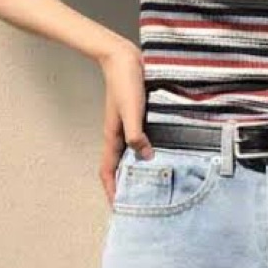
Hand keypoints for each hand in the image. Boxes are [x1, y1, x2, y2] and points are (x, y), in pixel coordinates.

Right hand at [97, 40, 154, 205]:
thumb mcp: (131, 111)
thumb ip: (137, 134)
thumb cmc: (125, 84)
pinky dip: (145, 152)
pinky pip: (139, 141)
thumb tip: (146, 157)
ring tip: (151, 183)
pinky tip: (159, 154)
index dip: (111, 190)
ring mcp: (127, 126)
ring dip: (135, 170)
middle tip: (138, 202)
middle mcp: (118, 135)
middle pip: (118, 167)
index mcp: (113, 136)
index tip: (119, 208)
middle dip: (124, 185)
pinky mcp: (136, 117)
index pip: (108, 170)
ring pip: (129, 155)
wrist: (123, 59)